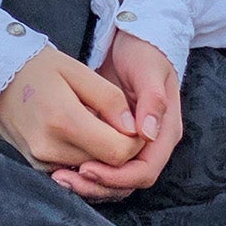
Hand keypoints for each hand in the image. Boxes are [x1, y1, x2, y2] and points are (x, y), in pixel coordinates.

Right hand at [0, 46, 141, 172]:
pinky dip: (85, 160)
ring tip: (97, 126)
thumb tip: (135, 130)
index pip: (118, 153)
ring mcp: (41, 162)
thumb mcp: (77, 71)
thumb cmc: (37, 68)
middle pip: (106, 166)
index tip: (134, 124)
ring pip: (92, 172)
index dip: (135, 142)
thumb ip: (110, 100)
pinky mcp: (36, 168)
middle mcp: (50, 149)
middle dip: (120, 148)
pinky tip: (82, 137)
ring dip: (102, 155)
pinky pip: (74, 172)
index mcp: (64, 121)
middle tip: (118, 123)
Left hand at [54, 29, 181, 202]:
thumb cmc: (145, 52)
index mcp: (165, 132)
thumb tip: (148, 133)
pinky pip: (103, 166)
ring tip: (60, 178)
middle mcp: (151, 144)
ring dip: (89, 184)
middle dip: (99, 185)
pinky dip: (85, 173)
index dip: (118, 176)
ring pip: (115, 180)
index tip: (87, 169)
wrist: (133, 40)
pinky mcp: (114, 140)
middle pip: (129, 182)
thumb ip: (152, 100)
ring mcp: (133, 144)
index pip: (145, 171)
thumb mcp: (150, 69)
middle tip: (66, 179)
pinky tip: (62, 168)